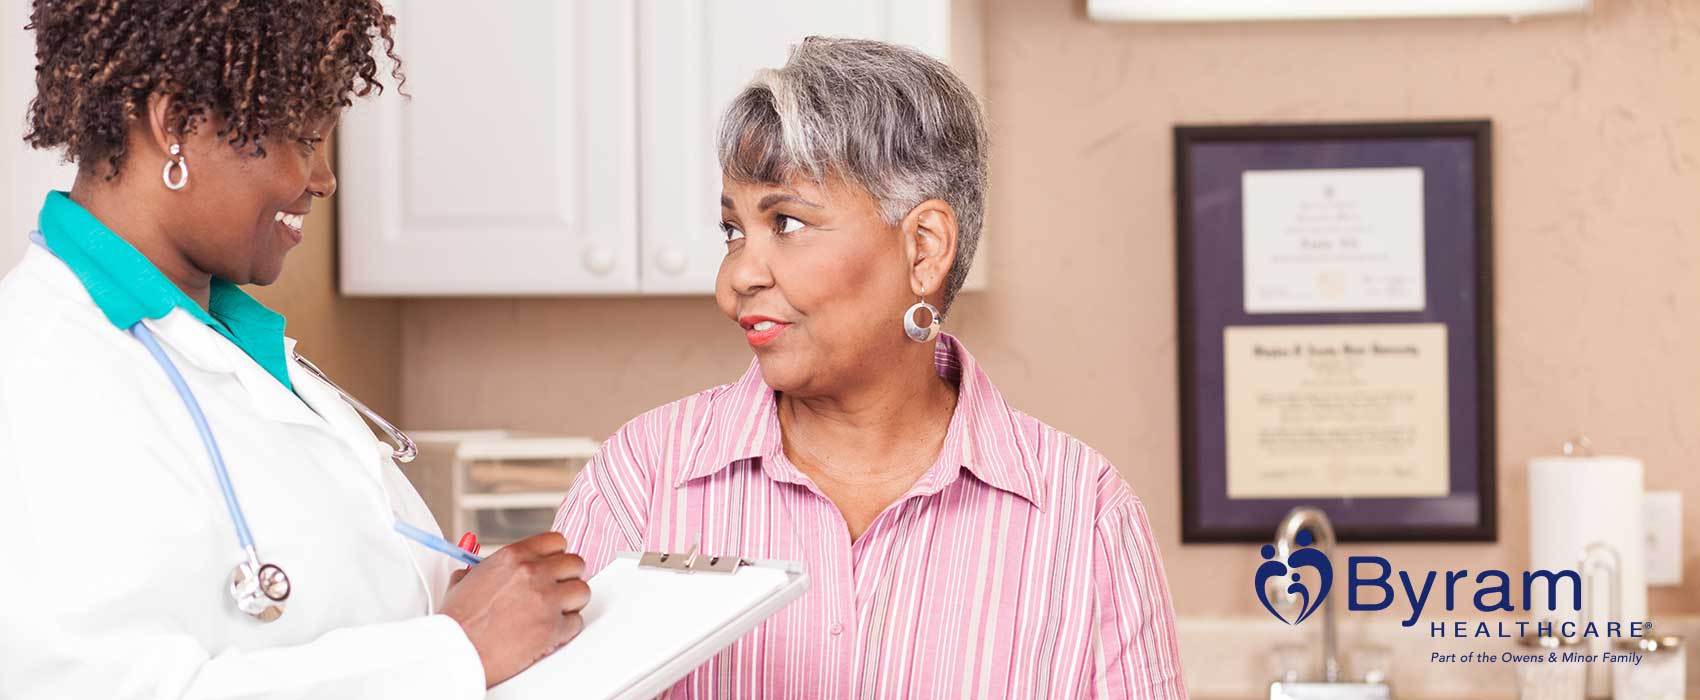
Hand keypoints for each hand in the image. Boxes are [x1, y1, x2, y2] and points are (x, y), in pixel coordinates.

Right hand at [439, 532, 590, 686]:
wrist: (456, 651)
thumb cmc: (458, 621)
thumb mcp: (464, 580)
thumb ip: (483, 569)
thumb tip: (484, 568)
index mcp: (514, 556)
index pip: (557, 541)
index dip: (556, 556)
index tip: (553, 567)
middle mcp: (534, 573)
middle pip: (575, 564)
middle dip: (567, 578)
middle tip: (556, 591)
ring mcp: (547, 600)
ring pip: (582, 591)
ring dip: (571, 603)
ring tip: (553, 613)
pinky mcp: (553, 628)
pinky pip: (576, 622)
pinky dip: (565, 629)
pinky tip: (548, 632)